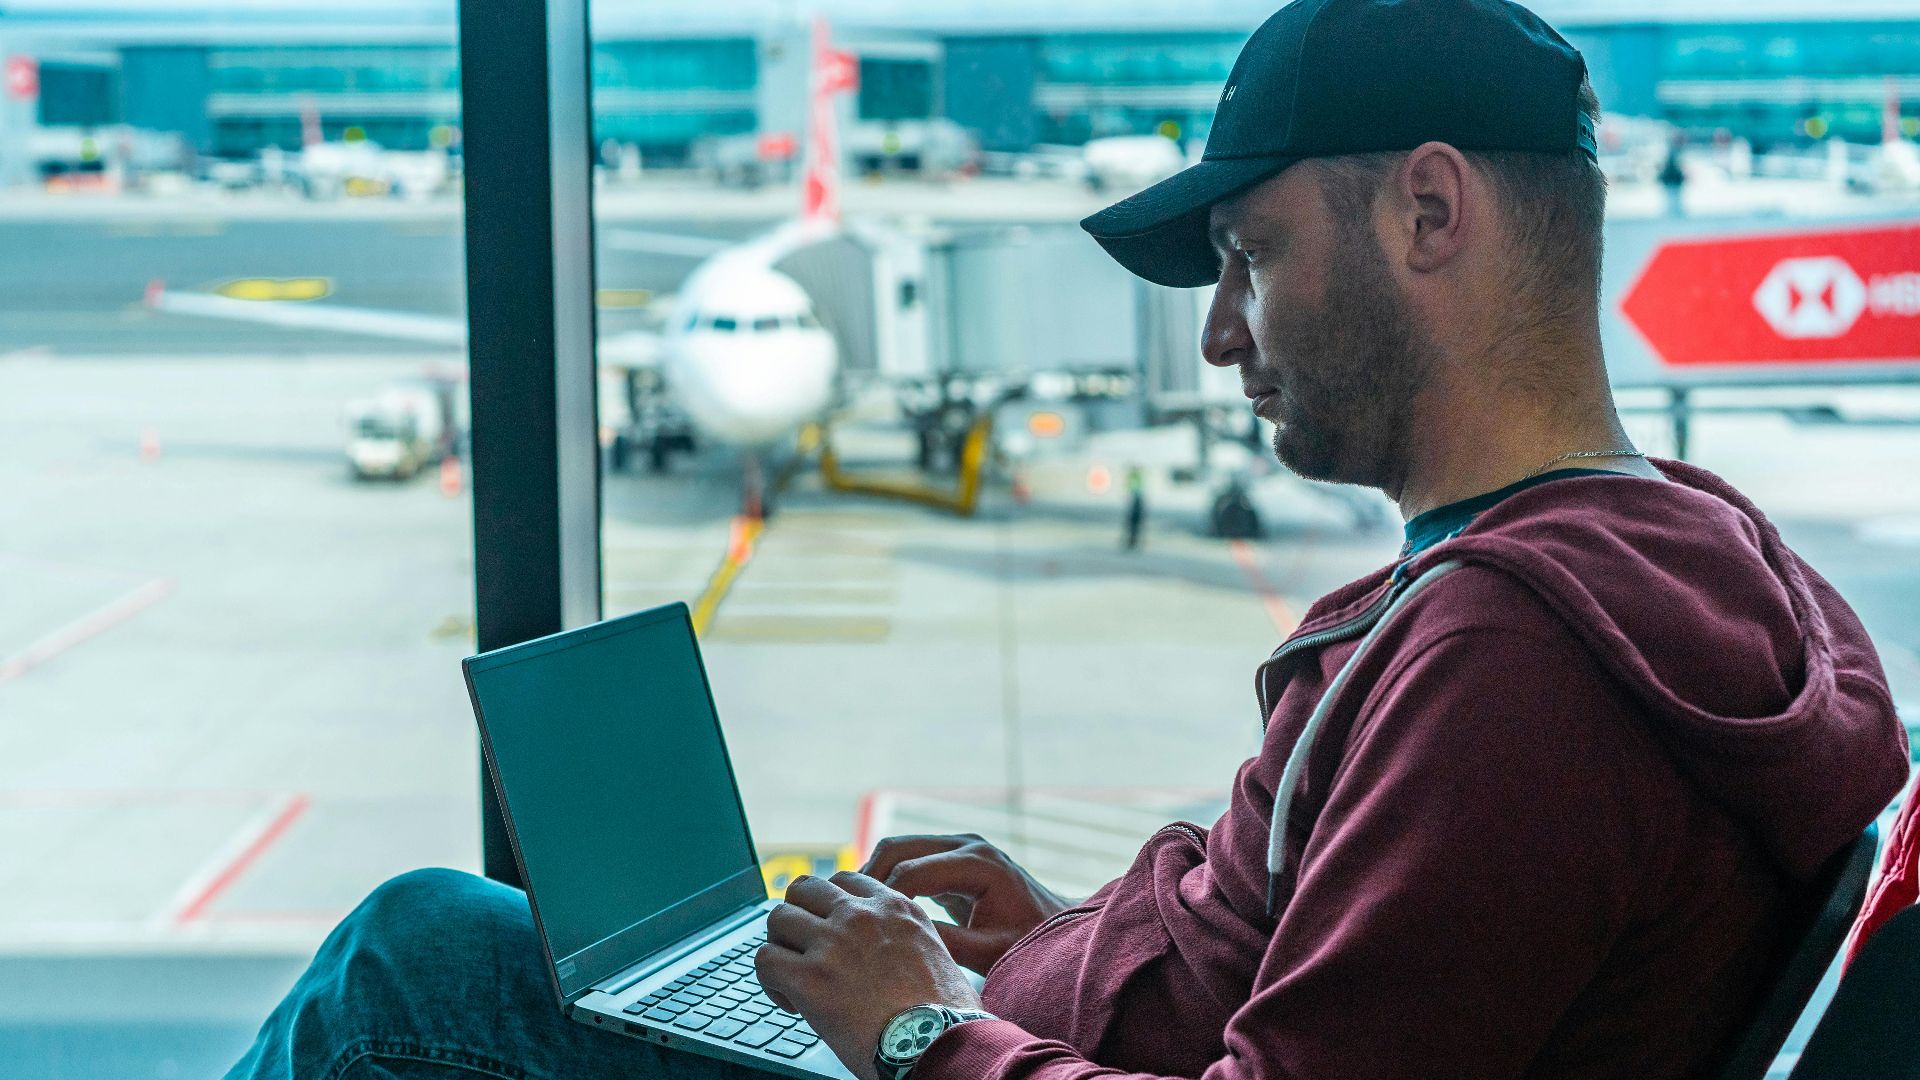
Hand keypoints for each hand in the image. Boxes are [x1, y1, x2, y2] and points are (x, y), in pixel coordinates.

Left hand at [756, 871, 982, 1079]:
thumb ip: (905, 938)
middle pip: (804, 888)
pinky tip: (791, 1003)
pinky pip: (765, 960)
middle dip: (798, 917)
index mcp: (894, 908)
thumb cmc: (946, 1014)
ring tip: (794, 978)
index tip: (832, 933)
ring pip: (778, 918)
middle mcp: (861, 916)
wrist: (940, 1043)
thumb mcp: (936, 953)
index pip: (843, 881)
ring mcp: (832, 943)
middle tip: (803, 949)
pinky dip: (770, 982)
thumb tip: (887, 953)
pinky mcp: (809, 978)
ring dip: (781, 946)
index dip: (829, 906)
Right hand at [862, 833, 1075, 974]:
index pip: (912, 871)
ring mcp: (958, 846)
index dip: (882, 898)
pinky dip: (888, 876)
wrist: (1056, 927)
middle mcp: (966, 844)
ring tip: (852, 911)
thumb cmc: (1028, 942)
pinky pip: (909, 858)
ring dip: (874, 874)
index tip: (859, 929)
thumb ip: (946, 942)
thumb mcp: (989, 950)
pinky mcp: (952, 856)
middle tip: (843, 914)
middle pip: (898, 847)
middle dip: (868, 878)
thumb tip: (896, 939)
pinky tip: (873, 907)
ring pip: (898, 848)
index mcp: (978, 863)